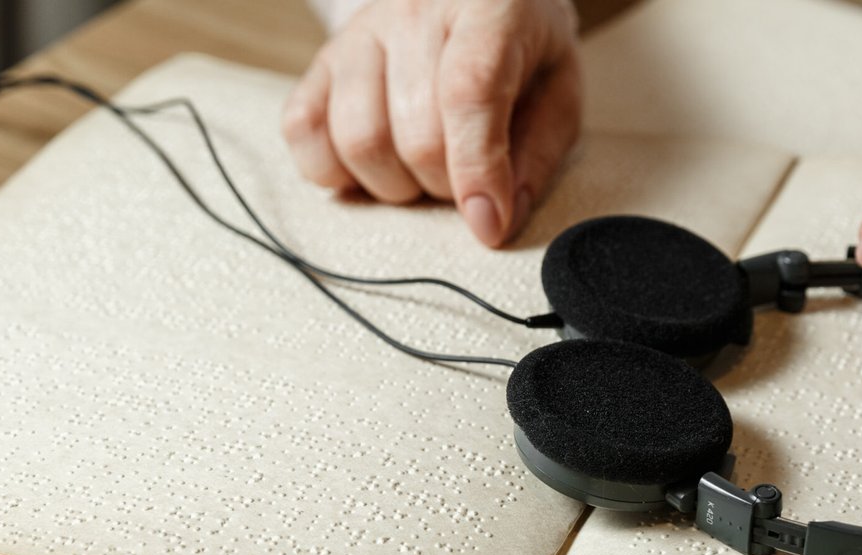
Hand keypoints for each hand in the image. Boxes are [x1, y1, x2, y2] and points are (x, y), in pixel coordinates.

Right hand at [282, 0, 581, 246]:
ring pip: (358, 140)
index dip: (477, 171)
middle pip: (416, 135)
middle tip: (464, 177)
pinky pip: (303, 131)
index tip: (487, 225)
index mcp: (486, 7)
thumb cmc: (520, 50)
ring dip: (395, 186)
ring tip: (422, 171)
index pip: (469, 94)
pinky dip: (333, 171)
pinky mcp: (322, 59)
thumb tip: (497, 219)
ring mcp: (359, 32)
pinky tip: (373, 167)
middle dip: (445, 185)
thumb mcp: (558, 89)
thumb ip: (537, 153)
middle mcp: (414, 10)